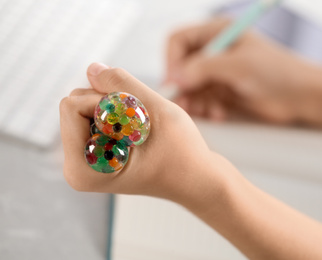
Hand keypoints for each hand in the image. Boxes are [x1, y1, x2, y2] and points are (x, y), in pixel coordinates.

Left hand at [60, 63, 225, 205]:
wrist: (196, 178)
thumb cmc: (182, 154)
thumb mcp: (156, 112)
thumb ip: (122, 85)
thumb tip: (92, 67)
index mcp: (83, 167)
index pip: (71, 106)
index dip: (106, 100)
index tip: (135, 116)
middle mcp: (76, 166)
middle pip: (76, 103)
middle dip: (110, 103)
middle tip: (141, 122)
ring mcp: (85, 159)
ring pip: (86, 104)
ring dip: (116, 106)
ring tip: (141, 128)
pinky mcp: (95, 151)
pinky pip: (95, 113)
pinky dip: (117, 112)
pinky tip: (137, 130)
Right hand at [165, 18, 311, 123]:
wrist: (300, 96)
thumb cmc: (277, 72)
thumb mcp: (239, 65)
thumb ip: (205, 68)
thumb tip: (175, 78)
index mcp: (216, 33)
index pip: (178, 41)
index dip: (171, 61)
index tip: (174, 82)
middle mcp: (213, 52)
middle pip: (180, 67)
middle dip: (181, 87)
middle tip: (185, 105)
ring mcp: (217, 73)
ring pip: (189, 87)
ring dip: (193, 101)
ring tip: (206, 111)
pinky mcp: (221, 92)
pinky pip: (201, 101)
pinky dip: (205, 109)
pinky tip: (219, 114)